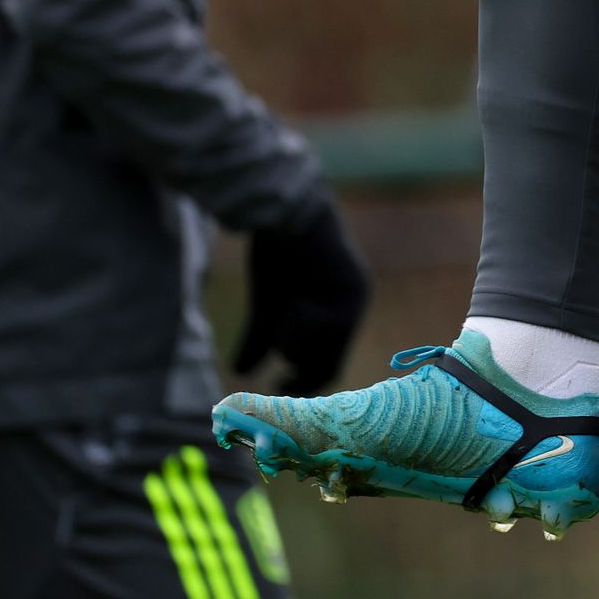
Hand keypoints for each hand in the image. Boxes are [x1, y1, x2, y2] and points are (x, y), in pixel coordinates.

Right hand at [232, 197, 369, 393]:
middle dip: (294, 356)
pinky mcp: (355, 290)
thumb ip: (259, 338)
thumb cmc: (275, 252)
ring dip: (294, 340)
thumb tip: (240, 372)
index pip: (326, 366)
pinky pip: (329, 328)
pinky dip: (304, 324)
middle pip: (326, 364)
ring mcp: (357, 301)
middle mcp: (352, 309)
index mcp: (333, 314)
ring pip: (324, 351)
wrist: (282, 213)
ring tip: (286, 310)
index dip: (302, 382)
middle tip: (278, 332)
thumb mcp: (266, 305)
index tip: (277, 386)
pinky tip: (297, 301)